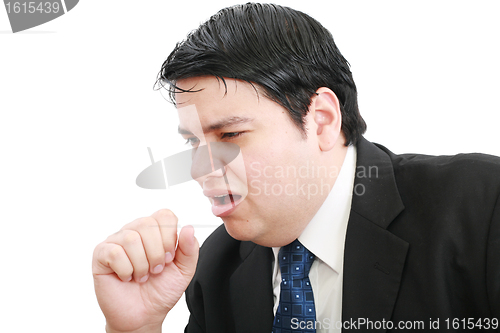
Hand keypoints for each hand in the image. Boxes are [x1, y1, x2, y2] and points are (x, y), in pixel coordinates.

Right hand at [92, 209, 198, 332]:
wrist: (144, 315)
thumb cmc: (161, 290)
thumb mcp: (184, 271)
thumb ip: (190, 249)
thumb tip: (188, 228)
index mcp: (155, 231)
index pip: (164, 215)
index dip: (170, 237)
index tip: (169, 258)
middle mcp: (135, 230)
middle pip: (147, 224)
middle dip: (156, 253)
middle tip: (156, 270)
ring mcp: (116, 240)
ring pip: (131, 239)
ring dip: (141, 264)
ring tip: (141, 276)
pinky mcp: (101, 254)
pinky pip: (114, 253)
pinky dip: (126, 270)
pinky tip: (127, 277)